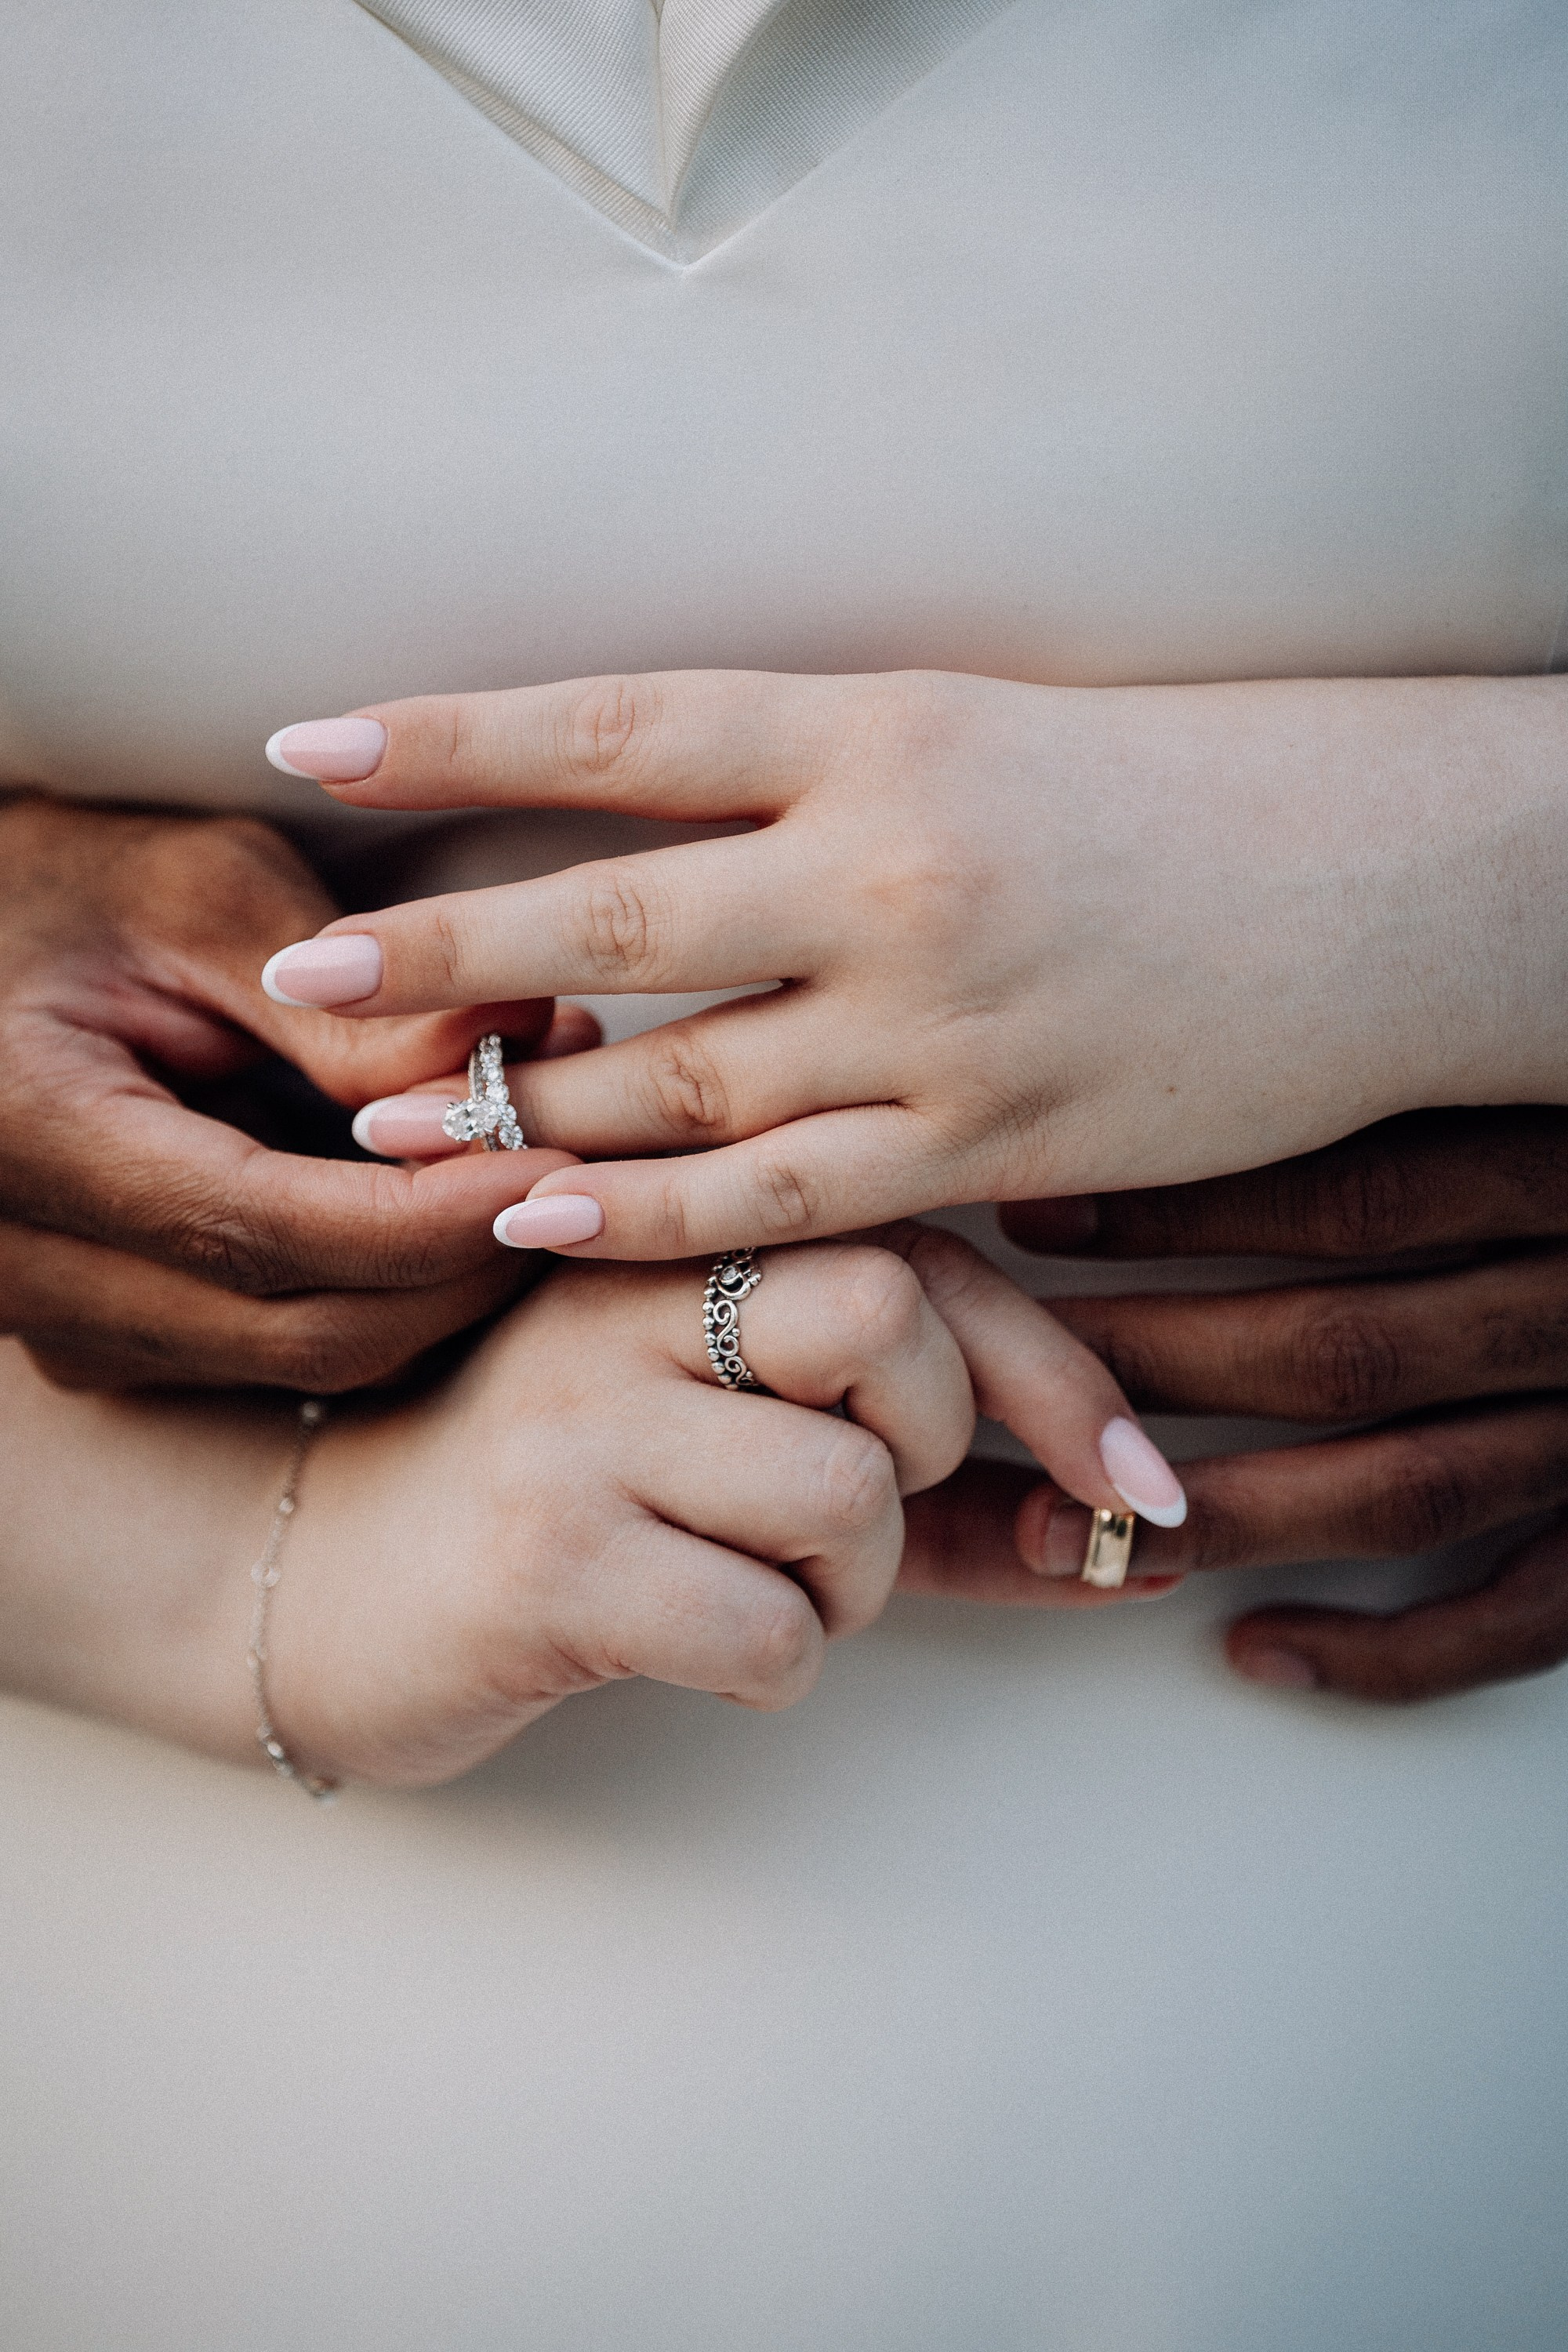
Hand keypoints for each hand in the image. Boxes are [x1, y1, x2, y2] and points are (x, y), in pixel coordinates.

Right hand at [0, 797, 590, 1390]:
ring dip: (445, 1276)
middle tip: (582, 1153)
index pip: (268, 1232)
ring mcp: (63, 1324)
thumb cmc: (59, 881)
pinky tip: (454, 1190)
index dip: (434, 1216)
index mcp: (24, 1136)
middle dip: (469, 1259)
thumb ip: (349, 996)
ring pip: (310, 1356)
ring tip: (534, 1146)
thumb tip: (522, 1051)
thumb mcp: (198, 891)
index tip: (559, 1158)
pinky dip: (388, 1284)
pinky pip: (282, 1345)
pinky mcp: (107, 1338)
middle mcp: (25, 1267)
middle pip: (309, 1329)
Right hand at [0, 1231, 1178, 1787]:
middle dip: (928, 1448)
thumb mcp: (736, 1443)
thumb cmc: (573, 1503)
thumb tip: (1130, 1537)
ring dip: (848, 1586)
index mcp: (670, 1224)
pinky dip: (776, 1667)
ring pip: (847, 1496)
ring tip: (756, 1584)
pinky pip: (770, 1631)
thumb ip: (918, 1467)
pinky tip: (692, 1645)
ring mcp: (575, 1417)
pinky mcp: (545, 1558)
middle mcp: (614, 1285)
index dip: (1054, 1373)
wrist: (325, 1580)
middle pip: (885, 1318)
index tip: (1138, 1485)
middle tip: (855, 1507)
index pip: (915, 1250)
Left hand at [259, 668, 1567, 1256]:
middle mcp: (894, 870)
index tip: (308, 743)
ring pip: (680, 1085)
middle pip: (615, 924)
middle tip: (303, 977)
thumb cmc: (1175, 793)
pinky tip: (537, 1226)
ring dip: (517, 1112)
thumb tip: (643, 832)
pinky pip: (785, 1200)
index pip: (620, 727)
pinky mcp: (993, 1144)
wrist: (1382, 884)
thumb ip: (814, 782)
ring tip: (383, 1128)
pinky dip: (648, 1219)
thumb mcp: (981, 733)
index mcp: (885, 727)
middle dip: (439, 955)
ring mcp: (941, 1020)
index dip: (451, 737)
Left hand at [1001, 1107, 1567, 1701]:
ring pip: (1404, 1485)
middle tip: (1004, 1374)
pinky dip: (1385, 1654)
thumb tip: (1199, 1019)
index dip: (1182, 1206)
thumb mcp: (1534, 1061)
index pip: (1354, 1189)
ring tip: (1062, 1528)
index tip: (1035, 1208)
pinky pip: (1516, 1618)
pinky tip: (1254, 1652)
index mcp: (1567, 1165)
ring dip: (1226, 1515)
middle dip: (1157, 1367)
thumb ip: (1412, 1052)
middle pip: (1346, 1342)